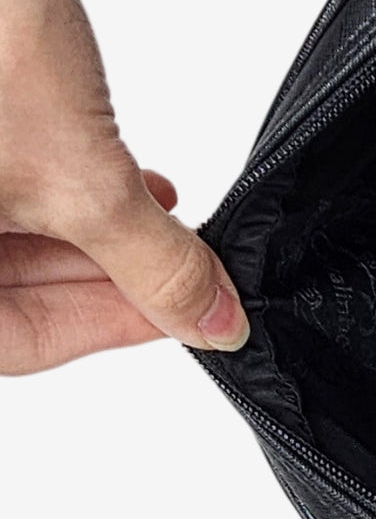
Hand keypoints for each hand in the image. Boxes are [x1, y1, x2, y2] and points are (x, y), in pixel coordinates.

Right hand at [0, 0, 248, 374]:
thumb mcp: (84, 177)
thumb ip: (155, 264)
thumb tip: (212, 320)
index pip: (24, 341)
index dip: (116, 329)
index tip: (193, 313)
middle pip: (22, 293)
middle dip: (118, 281)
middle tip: (193, 271)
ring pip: (19, 246)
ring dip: (103, 239)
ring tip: (171, 223)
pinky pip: (11, 191)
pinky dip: (73, 196)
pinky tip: (128, 184)